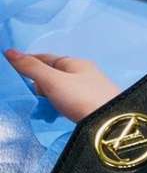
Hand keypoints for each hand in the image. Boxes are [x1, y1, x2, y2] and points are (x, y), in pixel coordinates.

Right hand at [4, 49, 119, 122]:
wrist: (110, 121)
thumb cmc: (82, 97)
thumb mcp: (53, 81)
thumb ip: (32, 68)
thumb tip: (10, 51)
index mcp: (76, 63)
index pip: (48, 58)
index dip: (30, 61)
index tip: (14, 68)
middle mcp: (84, 73)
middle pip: (54, 74)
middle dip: (39, 83)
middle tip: (30, 94)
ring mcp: (89, 89)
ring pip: (61, 89)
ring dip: (48, 97)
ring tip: (41, 108)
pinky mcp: (91, 105)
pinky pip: (68, 102)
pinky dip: (58, 107)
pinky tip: (54, 115)